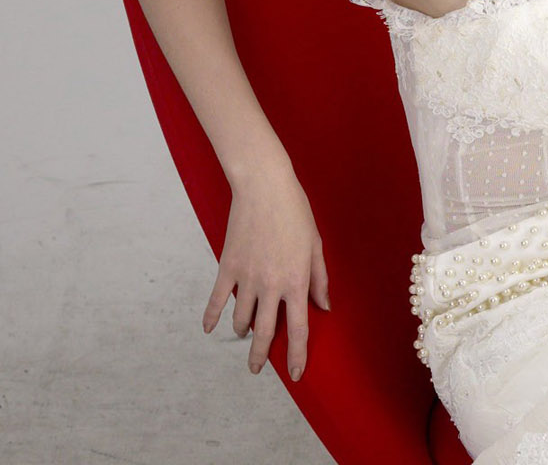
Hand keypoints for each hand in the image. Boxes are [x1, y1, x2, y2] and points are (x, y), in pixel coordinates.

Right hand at [203, 169, 329, 381]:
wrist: (264, 189)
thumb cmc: (296, 214)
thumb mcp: (316, 246)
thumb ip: (319, 280)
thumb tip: (324, 307)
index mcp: (297, 282)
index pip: (298, 328)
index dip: (297, 354)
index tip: (294, 374)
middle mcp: (271, 286)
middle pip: (264, 332)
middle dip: (261, 355)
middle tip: (257, 369)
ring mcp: (246, 278)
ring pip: (241, 318)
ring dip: (242, 330)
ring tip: (244, 333)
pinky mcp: (227, 267)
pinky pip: (216, 300)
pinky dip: (211, 316)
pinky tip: (210, 327)